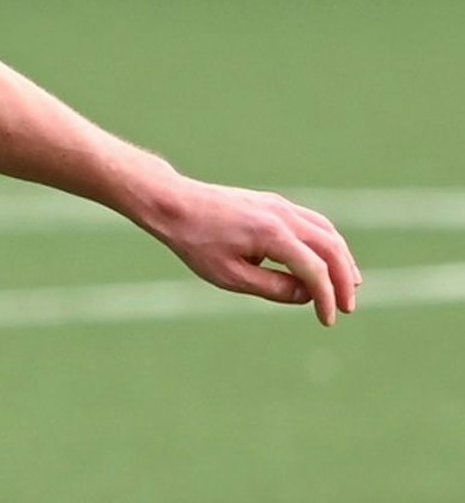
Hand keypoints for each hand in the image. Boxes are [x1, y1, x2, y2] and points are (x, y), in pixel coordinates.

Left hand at [145, 177, 360, 325]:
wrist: (174, 205)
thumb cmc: (196, 243)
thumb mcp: (230, 276)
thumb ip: (273, 288)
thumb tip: (308, 295)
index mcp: (272, 234)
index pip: (314, 270)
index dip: (326, 297)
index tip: (328, 320)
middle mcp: (282, 215)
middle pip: (331, 248)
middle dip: (343, 279)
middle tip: (348, 307)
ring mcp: (280, 206)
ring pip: (326, 231)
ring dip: (342, 258)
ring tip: (349, 285)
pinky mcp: (274, 203)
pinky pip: (312, 222)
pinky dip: (327, 243)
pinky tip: (327, 260)